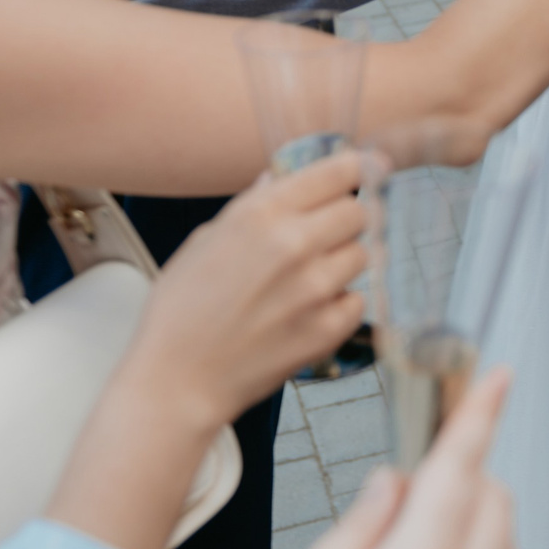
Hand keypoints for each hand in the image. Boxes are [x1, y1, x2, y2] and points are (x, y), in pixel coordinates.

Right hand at [129, 150, 369, 426]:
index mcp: (261, 214)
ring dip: (343, 261)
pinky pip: (357, 300)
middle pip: (359, 212)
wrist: (178, 380)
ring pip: (363, 254)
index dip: (359, 168)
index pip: (337, 172)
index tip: (370, 167)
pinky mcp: (328, 328)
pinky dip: (341, 303)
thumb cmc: (181, 311)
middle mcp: (295, 244)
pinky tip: (308, 312)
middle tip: (328, 234)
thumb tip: (280, 179)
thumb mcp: (206, 241)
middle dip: (347, 218)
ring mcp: (316, 288)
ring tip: (307, 280)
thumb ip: (252, 207)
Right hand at [245, 369, 527, 548]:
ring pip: (503, 535)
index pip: (463, 464)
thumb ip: (355, 527)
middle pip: (489, 494)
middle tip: (403, 482)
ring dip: (472, 513)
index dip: (481, 411)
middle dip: (458, 470)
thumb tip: (391, 481)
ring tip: (404, 545)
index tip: (498, 374)